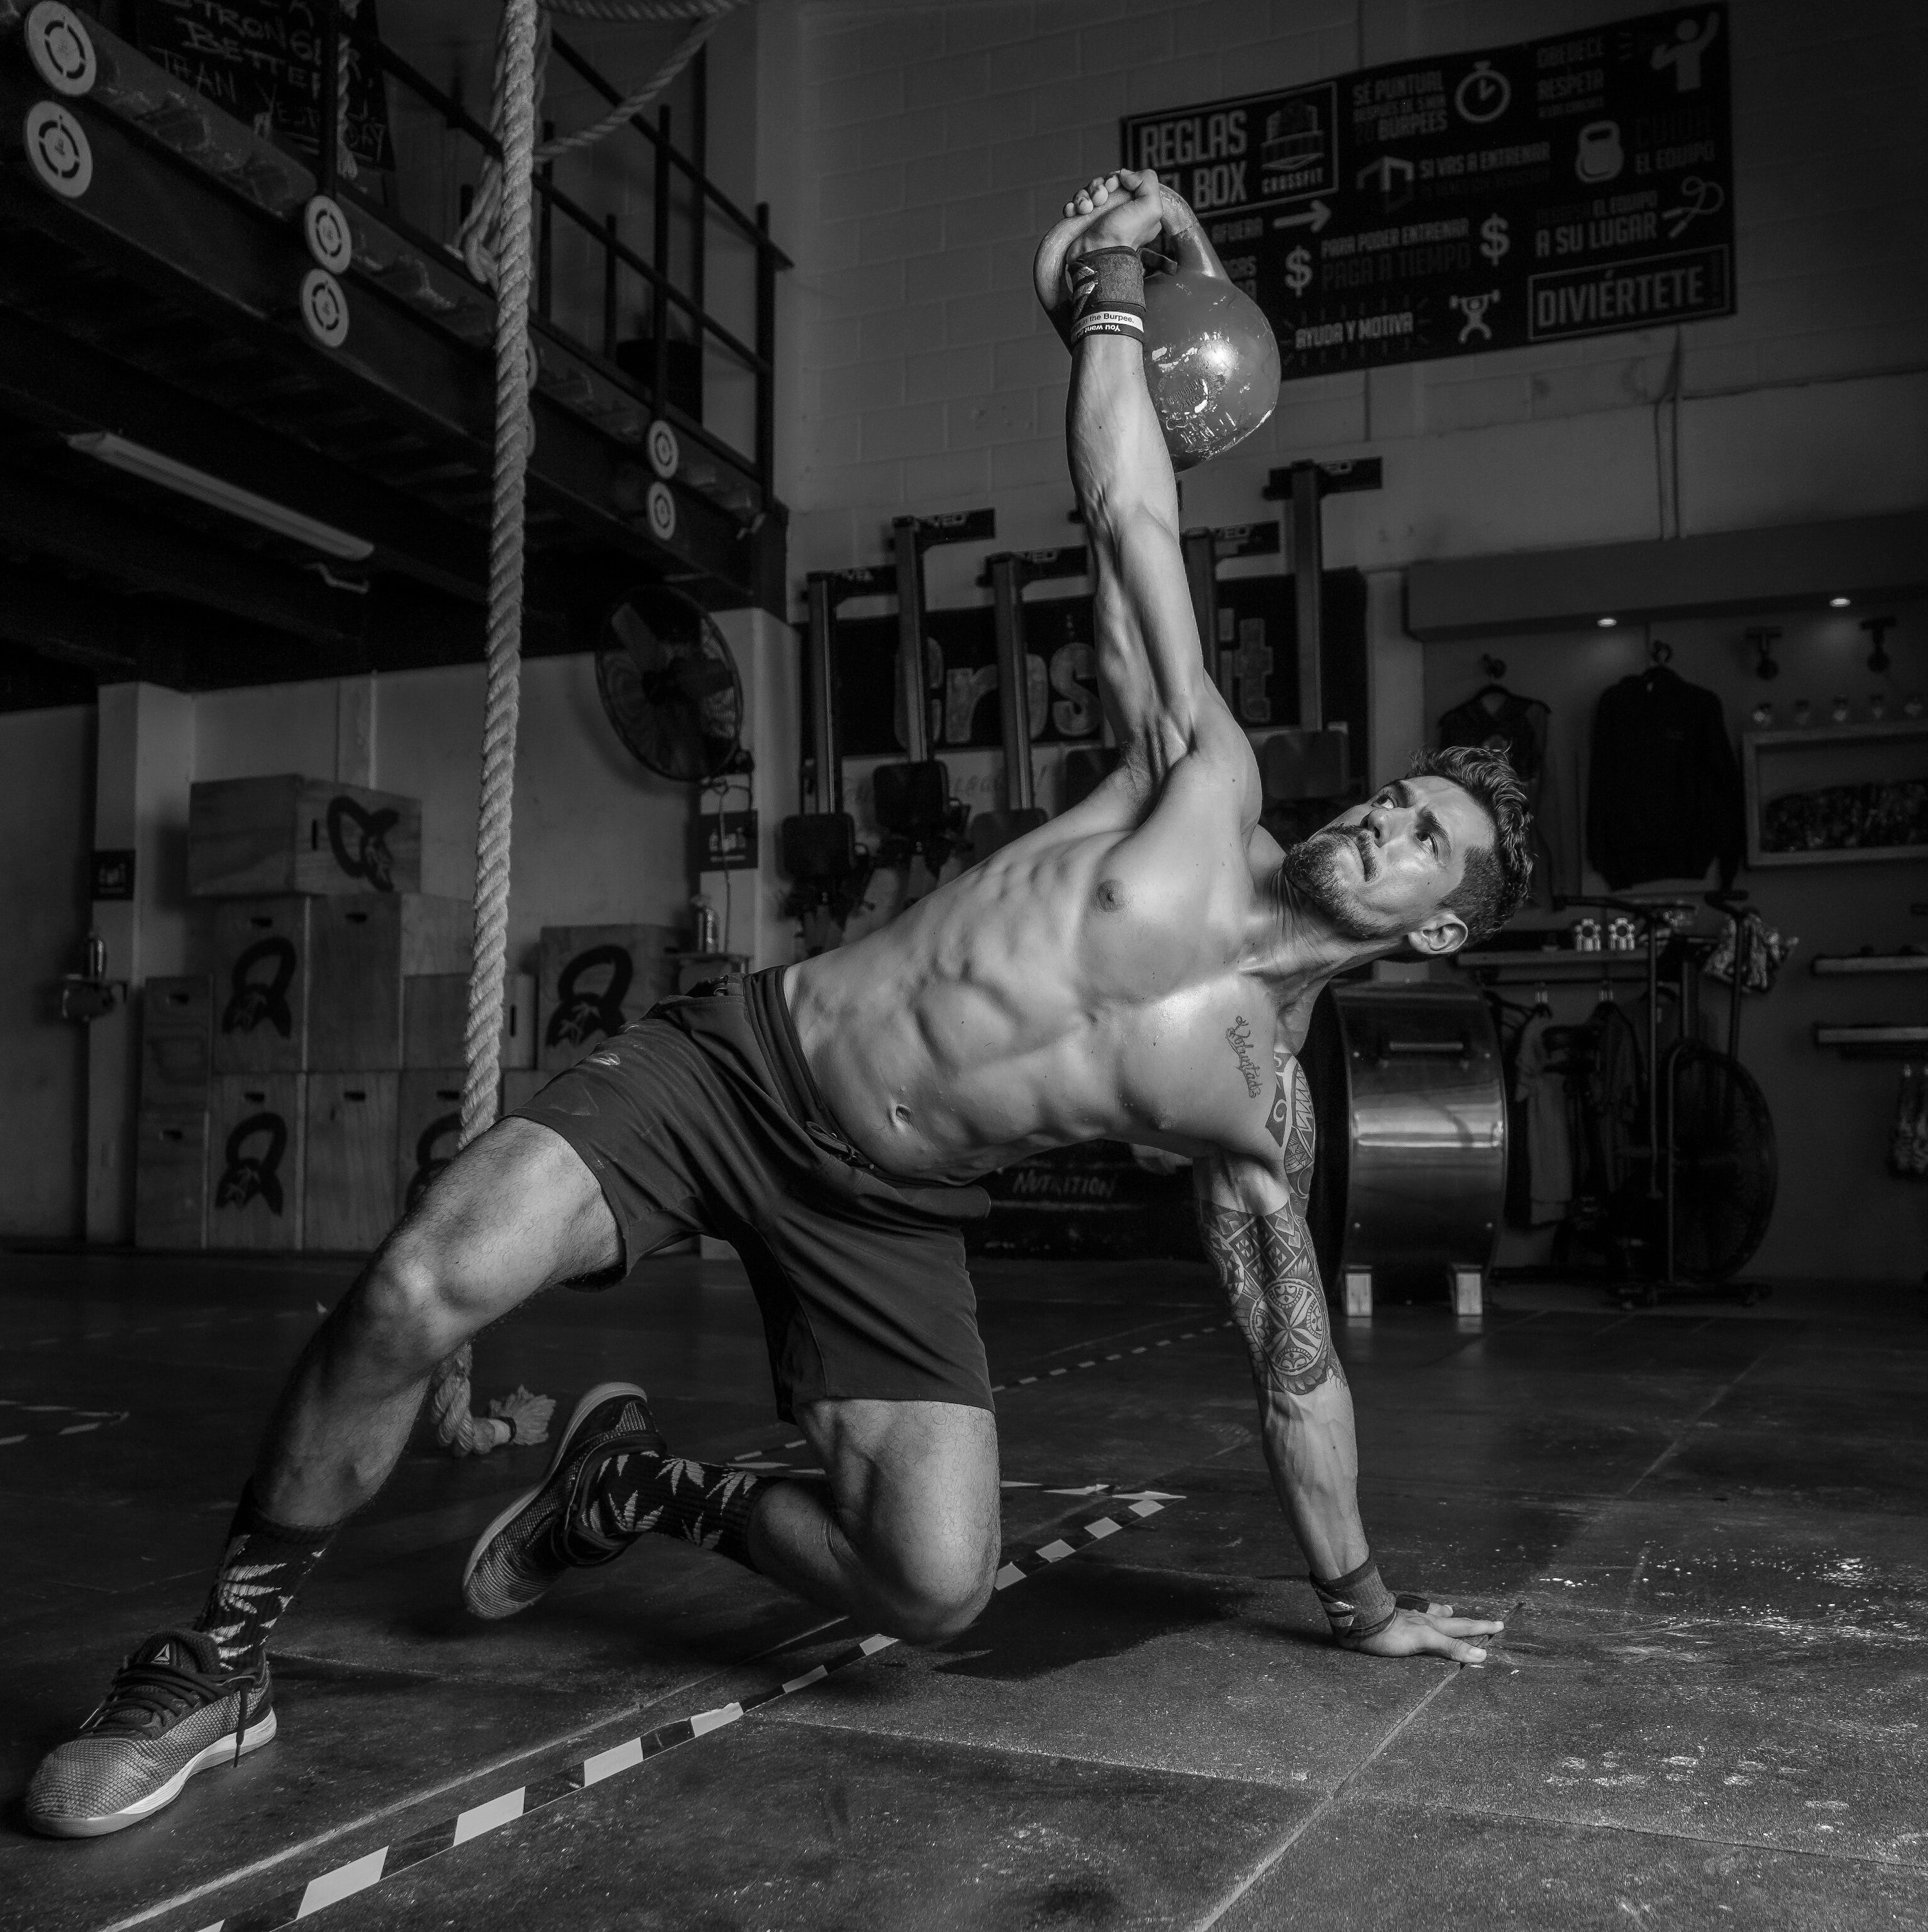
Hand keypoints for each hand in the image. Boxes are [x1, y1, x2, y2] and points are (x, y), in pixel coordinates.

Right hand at [1034, 170, 1167, 338]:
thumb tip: (1125, 175)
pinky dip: (1073, 205)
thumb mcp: (1151, 207)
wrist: (1098, 255)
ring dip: (1084, 196)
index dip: (1118, 178)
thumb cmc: (1124, 235)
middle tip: (1099, 199)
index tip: (1114, 185)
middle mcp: (1119, 211)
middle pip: (1105, 183)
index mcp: (1137, 207)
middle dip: (1099, 186)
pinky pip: (1075, 204)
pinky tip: (1075, 212)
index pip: (1126, 180)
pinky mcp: (1083, 223)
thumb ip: (1147, 181)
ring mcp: (1100, 217)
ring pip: (1088, 192)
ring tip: (1086, 209)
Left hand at [1347, 1601, 1502, 1664]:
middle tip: (1488, 1620)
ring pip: (1432, 1615)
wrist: (1360, 1620)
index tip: (1500, 1625)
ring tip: (1451, 1611)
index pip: (1463, 1627)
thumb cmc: (1392, 1632)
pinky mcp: (1394, 1621)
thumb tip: (1482, 1654)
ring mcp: (1409, 1618)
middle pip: (1452, 1621)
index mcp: (1434, 1625)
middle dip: (1470, 1622)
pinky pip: (1414, 1617)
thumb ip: (1451, 1646)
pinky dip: (1421, 1614)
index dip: (1481, 1628)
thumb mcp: (1425, 1640)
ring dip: (1444, 1614)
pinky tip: (1416, 1614)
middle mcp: (1424, 1619)